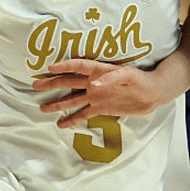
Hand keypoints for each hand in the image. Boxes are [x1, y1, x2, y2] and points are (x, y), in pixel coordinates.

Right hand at [32, 59, 168, 128]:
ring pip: (73, 99)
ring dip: (58, 103)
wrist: (154, 94)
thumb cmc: (142, 80)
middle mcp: (94, 83)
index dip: (64, 66)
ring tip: (42, 108)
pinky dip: (72, 119)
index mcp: (100, 70)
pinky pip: (84, 114)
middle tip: (35, 86)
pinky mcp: (102, 108)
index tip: (49, 68)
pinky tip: (60, 124)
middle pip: (69, 82)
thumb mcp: (129, 76)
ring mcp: (97, 96)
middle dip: (52, 84)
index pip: (78, 66)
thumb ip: (112, 78)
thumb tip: (94, 84)